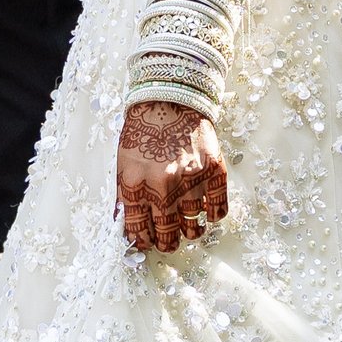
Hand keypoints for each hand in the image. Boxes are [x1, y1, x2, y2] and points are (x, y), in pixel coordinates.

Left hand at [117, 98, 226, 253]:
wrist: (170, 98)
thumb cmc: (144, 131)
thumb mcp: (123, 163)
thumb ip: (125, 197)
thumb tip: (126, 226)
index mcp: (136, 185)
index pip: (138, 231)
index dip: (142, 242)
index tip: (146, 242)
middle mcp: (163, 186)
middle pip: (167, 236)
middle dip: (166, 242)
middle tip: (168, 239)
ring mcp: (192, 180)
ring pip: (194, 229)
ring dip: (190, 231)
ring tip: (188, 226)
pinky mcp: (215, 172)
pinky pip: (217, 211)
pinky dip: (212, 215)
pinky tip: (205, 210)